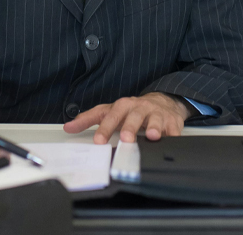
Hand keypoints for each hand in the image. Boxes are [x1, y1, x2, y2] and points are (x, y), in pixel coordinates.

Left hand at [62, 92, 190, 143]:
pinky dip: (173, 135)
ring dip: (153, 127)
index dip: (105, 127)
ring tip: (152, 136)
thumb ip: (89, 119)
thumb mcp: (110, 111)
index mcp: (123, 106)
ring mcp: (157, 114)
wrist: (163, 102)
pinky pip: (173, 129)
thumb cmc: (133, 110)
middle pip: (133, 116)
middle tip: (126, 139)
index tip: (99, 140)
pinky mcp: (172, 122)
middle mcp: (140, 108)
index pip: (111, 115)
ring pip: (155, 120)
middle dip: (130, 127)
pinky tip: (171, 140)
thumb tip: (68, 126)